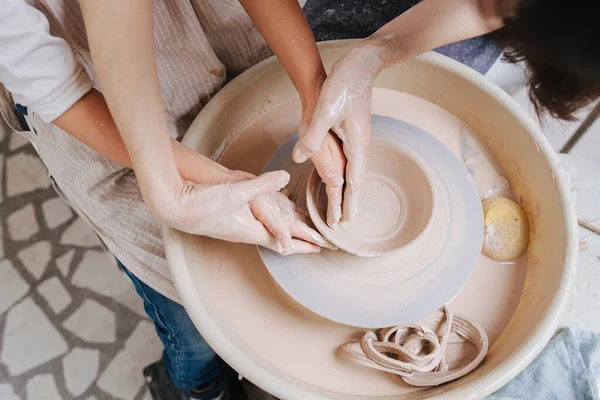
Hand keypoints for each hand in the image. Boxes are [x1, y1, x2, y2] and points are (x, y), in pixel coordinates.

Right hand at [151, 170, 331, 254]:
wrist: (174, 205)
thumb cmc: (203, 203)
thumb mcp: (237, 191)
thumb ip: (263, 184)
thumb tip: (285, 177)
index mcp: (252, 230)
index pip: (284, 242)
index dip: (303, 245)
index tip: (320, 248)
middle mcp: (247, 232)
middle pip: (280, 241)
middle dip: (301, 243)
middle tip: (319, 245)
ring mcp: (237, 227)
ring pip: (270, 232)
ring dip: (288, 233)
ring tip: (301, 233)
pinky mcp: (229, 219)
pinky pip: (258, 223)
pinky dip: (272, 221)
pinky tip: (271, 215)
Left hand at [293, 42, 384, 221]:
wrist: (360, 65)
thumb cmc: (344, 85)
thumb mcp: (325, 110)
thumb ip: (313, 136)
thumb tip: (299, 157)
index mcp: (356, 143)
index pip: (354, 179)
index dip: (350, 200)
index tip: (347, 218)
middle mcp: (360, 143)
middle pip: (357, 178)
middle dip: (352, 200)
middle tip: (346, 220)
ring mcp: (358, 137)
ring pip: (355, 169)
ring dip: (350, 188)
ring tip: (345, 203)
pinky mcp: (354, 130)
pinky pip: (351, 158)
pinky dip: (348, 172)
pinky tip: (342, 174)